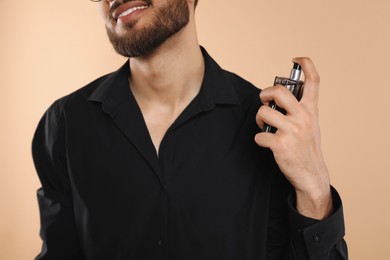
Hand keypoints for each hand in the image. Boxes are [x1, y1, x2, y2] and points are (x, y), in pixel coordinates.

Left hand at [255, 57, 331, 218]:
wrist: (311, 174)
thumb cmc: (307, 148)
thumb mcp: (311, 125)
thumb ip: (299, 110)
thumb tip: (277, 98)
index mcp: (311, 110)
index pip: (314, 80)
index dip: (306, 64)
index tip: (297, 58)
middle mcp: (303, 117)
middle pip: (279, 91)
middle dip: (265, 93)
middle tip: (264, 101)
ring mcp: (292, 130)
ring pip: (264, 112)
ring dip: (259, 119)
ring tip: (264, 126)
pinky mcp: (281, 144)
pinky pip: (259, 135)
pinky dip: (259, 139)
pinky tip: (267, 144)